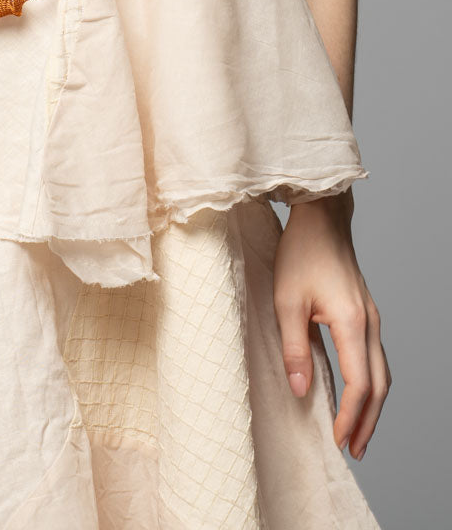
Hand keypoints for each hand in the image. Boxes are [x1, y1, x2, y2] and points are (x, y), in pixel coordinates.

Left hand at [272, 189, 391, 460]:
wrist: (320, 217)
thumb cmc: (300, 252)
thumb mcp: (286, 299)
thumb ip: (294, 347)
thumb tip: (302, 389)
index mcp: (351, 322)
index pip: (359, 384)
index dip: (350, 417)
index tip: (337, 441)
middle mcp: (368, 322)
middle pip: (380, 385)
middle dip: (368, 421)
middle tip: (354, 451)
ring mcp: (370, 317)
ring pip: (382, 372)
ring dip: (372, 405)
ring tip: (357, 431)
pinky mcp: (364, 312)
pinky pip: (374, 357)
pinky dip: (370, 383)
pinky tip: (354, 392)